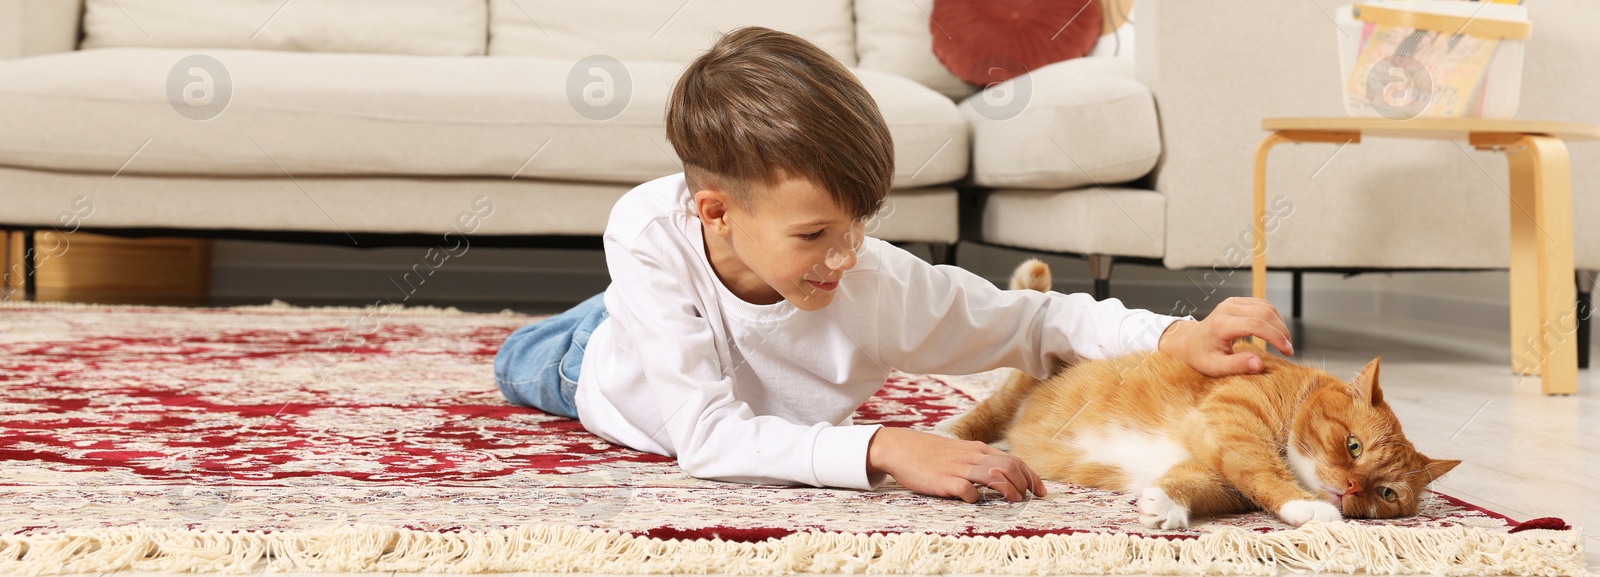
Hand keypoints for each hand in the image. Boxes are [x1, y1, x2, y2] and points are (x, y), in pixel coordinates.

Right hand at [866, 427, 1044, 502]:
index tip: (1040, 491)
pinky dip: (976, 497)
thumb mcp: (960, 451)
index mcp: (977, 449)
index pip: (1013, 460)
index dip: (1031, 476)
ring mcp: (958, 468)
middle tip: (1028, 498)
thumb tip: (1003, 475)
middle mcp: (972, 457)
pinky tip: (974, 500)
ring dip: (1009, 489)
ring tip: (1014, 500)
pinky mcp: (944, 481)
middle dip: (1024, 483)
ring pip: (994, 475)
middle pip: (1009, 467)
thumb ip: (980, 460)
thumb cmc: (931, 453)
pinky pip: (967, 490)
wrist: (900, 448)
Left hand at [1158, 296, 1292, 376]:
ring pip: (1266, 307)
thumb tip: (1260, 364)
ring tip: (1284, 343)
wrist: (1188, 342)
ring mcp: (1232, 302)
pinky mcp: (1236, 301)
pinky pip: (1262, 305)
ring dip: (1279, 324)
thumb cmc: (1200, 357)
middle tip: (1288, 350)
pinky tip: (1275, 333)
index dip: (1276, 337)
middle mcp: (1227, 308)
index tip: (1287, 351)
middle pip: (1265, 313)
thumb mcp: (1215, 367)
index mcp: (1221, 324)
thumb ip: (1237, 366)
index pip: (1256, 324)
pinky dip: (1273, 318)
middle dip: (1281, 331)